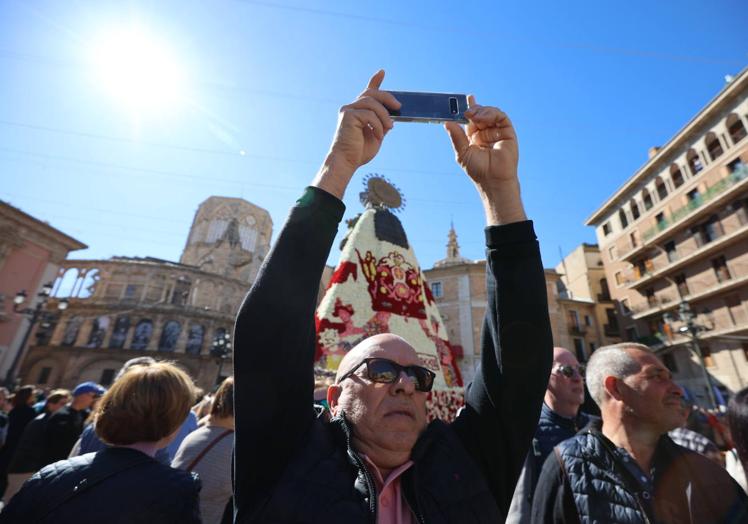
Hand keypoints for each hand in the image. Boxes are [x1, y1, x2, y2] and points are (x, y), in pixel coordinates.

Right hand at [312, 70, 400, 198]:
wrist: (347, 162)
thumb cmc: (359, 152)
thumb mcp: (377, 135)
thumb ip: (382, 124)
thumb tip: (392, 117)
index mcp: (358, 112)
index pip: (367, 92)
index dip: (375, 81)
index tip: (382, 72)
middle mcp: (351, 108)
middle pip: (372, 94)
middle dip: (387, 98)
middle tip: (398, 107)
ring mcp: (348, 110)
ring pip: (372, 103)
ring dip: (384, 116)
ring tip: (389, 127)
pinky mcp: (348, 116)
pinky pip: (369, 115)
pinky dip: (377, 125)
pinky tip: (378, 135)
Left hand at [445, 96, 525, 224]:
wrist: (493, 180)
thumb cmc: (478, 170)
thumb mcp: (462, 152)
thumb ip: (456, 137)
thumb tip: (447, 122)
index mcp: (475, 137)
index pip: (471, 120)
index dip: (467, 108)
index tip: (464, 99)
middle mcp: (486, 133)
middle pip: (480, 114)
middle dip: (473, 109)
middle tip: (465, 110)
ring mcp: (497, 131)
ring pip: (490, 113)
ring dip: (481, 111)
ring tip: (473, 115)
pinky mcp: (507, 132)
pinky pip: (501, 117)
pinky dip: (491, 114)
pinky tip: (483, 117)